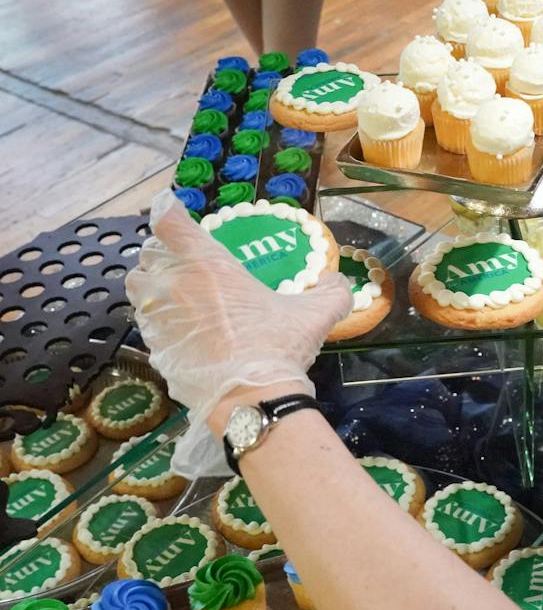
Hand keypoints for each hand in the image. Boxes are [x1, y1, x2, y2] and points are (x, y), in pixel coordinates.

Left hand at [125, 191, 351, 474]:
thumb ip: (331, 292)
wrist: (250, 399)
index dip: (168, 211)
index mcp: (208, 265)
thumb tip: (337, 281)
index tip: (172, 209)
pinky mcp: (155, 347)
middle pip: (148, 254)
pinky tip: (182, 330)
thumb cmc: (278, 347)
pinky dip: (158, 319)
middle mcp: (175, 285)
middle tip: (184, 262)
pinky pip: (147, 323)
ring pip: (138, 287)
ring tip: (174, 294)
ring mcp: (159, 318)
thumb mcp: (315, 316)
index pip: (170, 223)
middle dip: (162, 254)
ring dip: (152, 284)